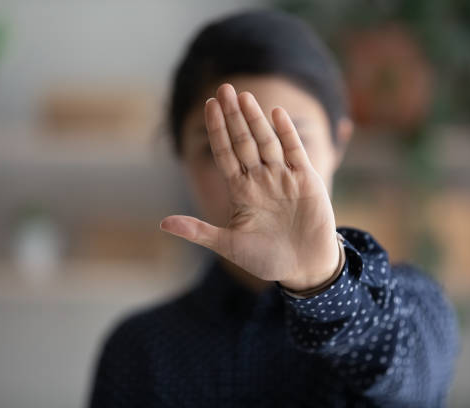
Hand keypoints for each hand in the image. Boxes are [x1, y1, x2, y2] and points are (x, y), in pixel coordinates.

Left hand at [160, 83, 339, 290]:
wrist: (304, 267)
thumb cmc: (266, 258)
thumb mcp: (229, 245)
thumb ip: (199, 232)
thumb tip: (163, 224)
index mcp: (241, 191)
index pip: (225, 153)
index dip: (217, 130)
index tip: (208, 106)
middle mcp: (260, 179)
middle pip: (243, 141)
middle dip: (233, 116)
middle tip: (223, 88)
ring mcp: (283, 177)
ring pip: (266, 141)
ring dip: (255, 119)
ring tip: (243, 96)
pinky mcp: (306, 180)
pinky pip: (294, 151)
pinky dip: (286, 132)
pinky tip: (275, 113)